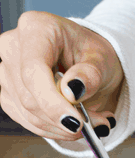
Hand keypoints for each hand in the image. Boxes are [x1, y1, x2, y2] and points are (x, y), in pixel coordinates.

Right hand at [0, 11, 123, 140]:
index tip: (76, 123)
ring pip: (29, 114)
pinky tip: (74, 123)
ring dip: (64, 127)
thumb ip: (90, 75)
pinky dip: (55, 129)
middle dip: (66, 119)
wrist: (90, 63)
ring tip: (94, 123)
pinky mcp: (9, 93)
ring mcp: (7, 71)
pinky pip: (28, 121)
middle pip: (30, 97)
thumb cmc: (94, 55)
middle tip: (99, 125)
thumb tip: (71, 92)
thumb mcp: (103, 60)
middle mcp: (13, 46)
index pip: (33, 70)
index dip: (52, 102)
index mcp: (37, 28)